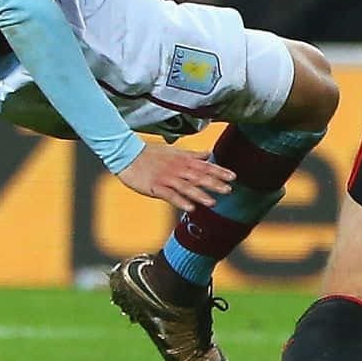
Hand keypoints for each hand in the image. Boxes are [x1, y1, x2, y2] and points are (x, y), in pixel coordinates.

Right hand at [117, 143, 234, 209]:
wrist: (128, 155)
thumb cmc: (151, 154)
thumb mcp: (175, 152)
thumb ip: (193, 155)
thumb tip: (208, 154)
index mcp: (183, 160)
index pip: (205, 166)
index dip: (219, 171)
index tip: (233, 177)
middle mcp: (178, 169)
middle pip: (199, 177)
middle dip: (215, 183)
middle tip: (229, 190)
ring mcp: (167, 178)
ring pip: (186, 187)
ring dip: (200, 195)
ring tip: (213, 202)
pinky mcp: (155, 187)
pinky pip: (170, 196)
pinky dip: (180, 201)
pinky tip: (190, 208)